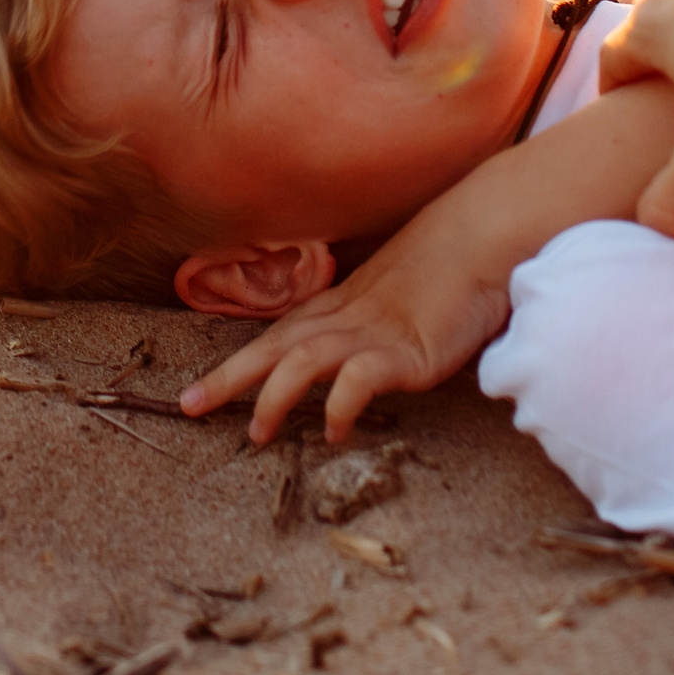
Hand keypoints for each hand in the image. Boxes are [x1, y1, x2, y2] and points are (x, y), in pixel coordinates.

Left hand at [180, 204, 515, 443]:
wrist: (483, 241)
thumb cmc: (445, 271)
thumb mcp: (393, 302)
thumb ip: (367, 327)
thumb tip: (346, 361)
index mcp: (338, 306)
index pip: (274, 337)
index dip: (234, 365)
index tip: (197, 392)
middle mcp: (345, 317)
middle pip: (273, 346)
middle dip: (228, 378)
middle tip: (190, 408)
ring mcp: (373, 332)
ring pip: (303, 360)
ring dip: (273, 395)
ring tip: (255, 433)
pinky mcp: (404, 350)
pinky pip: (359, 378)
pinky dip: (339, 404)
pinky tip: (334, 430)